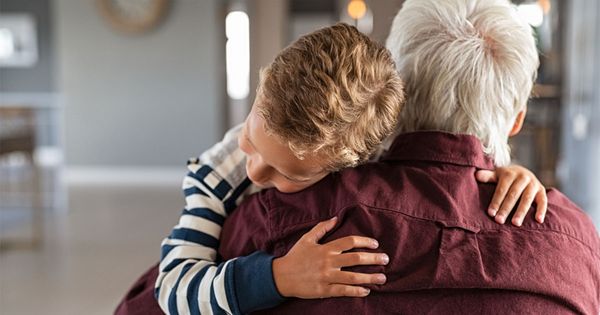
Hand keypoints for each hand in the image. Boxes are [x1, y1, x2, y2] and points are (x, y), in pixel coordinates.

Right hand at [272, 217, 388, 298]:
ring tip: (383, 278)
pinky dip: (356, 291)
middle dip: (374, 259)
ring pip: (353, 277)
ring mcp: (327, 277)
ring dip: (370, 277)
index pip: (350, 242)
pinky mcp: (324, 290)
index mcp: (326, 248)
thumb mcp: (307, 239)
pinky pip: (344, 291)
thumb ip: (322, 228)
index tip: (375, 244)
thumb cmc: (295, 256)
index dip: (365, 242)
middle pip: (356, 259)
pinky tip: (367, 291)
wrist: (281, 276)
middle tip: (386, 259)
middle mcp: (328, 262)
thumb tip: (335, 218)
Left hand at [476, 165, 547, 225]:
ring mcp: (533, 184)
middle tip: (499, 221)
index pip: (502, 189)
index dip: (496, 201)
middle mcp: (523, 177)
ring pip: (527, 198)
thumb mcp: (496, 174)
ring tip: (515, 223)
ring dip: (521, 211)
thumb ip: (487, 176)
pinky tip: (539, 220)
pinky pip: (543, 200)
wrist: (522, 171)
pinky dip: (542, 210)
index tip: (491, 213)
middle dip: (506, 208)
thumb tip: (476, 175)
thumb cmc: (505, 177)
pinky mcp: (542, 190)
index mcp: (509, 174)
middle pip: (513, 195)